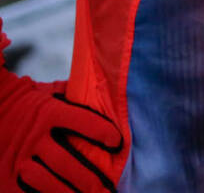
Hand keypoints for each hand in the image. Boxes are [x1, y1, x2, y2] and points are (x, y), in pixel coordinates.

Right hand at [0, 73, 122, 192]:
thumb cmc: (27, 101)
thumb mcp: (49, 93)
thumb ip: (74, 97)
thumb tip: (105, 96)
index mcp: (48, 112)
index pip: (82, 121)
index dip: (102, 133)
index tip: (118, 143)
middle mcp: (33, 137)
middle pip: (65, 162)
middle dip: (88, 178)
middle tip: (107, 188)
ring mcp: (17, 159)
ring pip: (45, 181)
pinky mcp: (4, 176)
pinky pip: (25, 191)